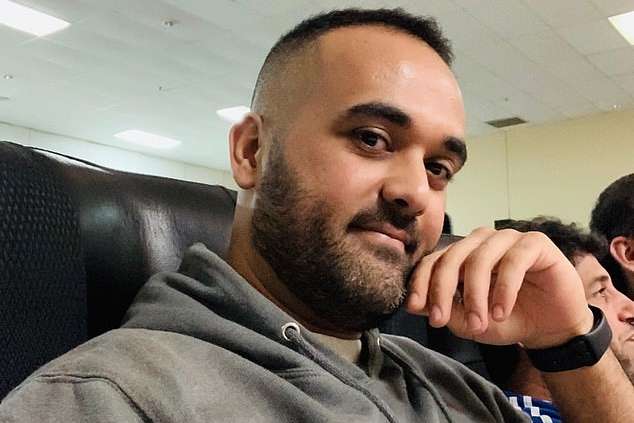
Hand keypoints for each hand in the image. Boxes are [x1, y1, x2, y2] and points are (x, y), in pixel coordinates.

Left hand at [405, 227, 593, 348]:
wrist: (551, 328)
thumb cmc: (508, 319)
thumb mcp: (471, 323)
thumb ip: (447, 311)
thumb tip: (417, 304)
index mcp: (462, 255)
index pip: (433, 261)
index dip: (421, 283)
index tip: (414, 307)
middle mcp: (481, 242)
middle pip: (451, 258)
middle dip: (442, 291)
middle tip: (442, 321)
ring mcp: (507, 239)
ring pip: (479, 259)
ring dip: (475, 295)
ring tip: (480, 324)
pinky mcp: (535, 243)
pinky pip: (513, 261)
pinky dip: (504, 289)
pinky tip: (501, 312)